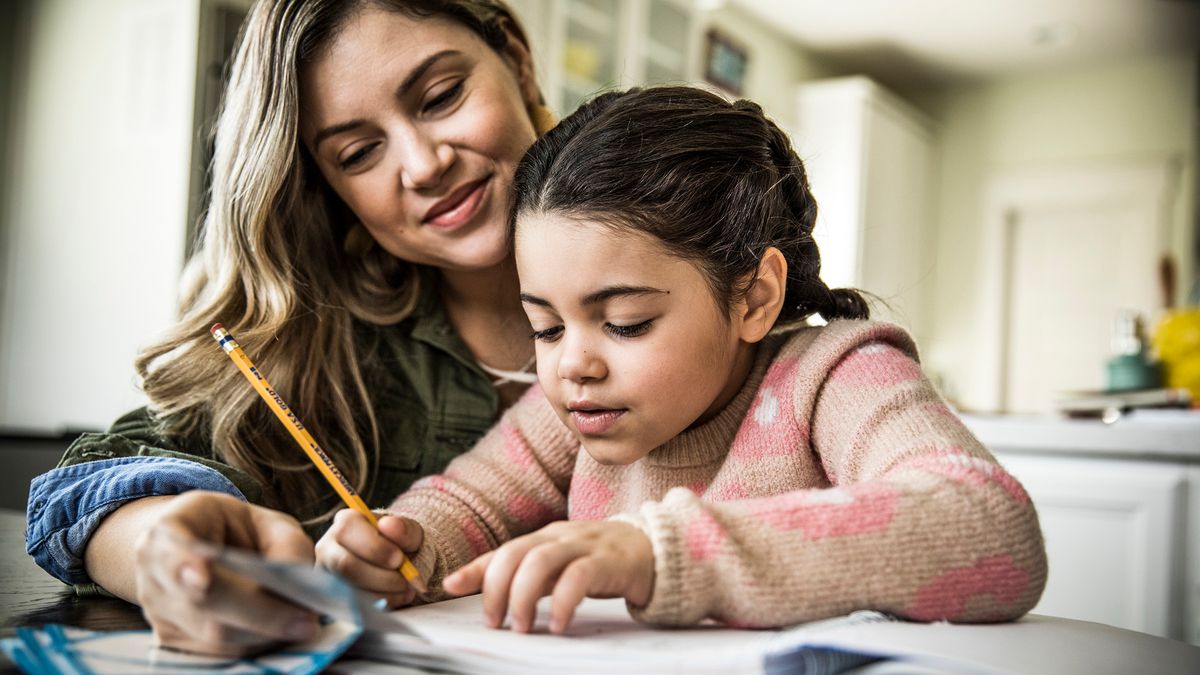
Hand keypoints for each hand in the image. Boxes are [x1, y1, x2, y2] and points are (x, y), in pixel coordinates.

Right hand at [127, 491, 318, 656]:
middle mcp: (153, 576)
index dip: (185, 567)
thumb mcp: (267, 521)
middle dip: (259, 615)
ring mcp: (159, 614)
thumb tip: (301, 592)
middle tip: (306, 621)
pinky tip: (279, 630)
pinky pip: (220, 655)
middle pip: (203, 605)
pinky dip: (256, 644)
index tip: (202, 580)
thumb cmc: (239, 530)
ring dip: (264, 634)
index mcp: (169, 532)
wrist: (202, 546)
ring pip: (215, 638)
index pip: (171, 553)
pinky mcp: (173, 644)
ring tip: (301, 623)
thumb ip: (287, 547)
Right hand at [315, 509, 424, 607]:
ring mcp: (326, 573)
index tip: (399, 559)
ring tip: (405, 589)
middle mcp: (328, 546)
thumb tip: (389, 525)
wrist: (397, 564)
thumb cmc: (400, 544)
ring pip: (347, 589)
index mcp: (345, 522)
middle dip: (380, 577)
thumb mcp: (409, 533)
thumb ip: (404, 528)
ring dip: (382, 593)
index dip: (375, 548)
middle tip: (404, 580)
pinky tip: (397, 597)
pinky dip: (379, 604)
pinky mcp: (331, 595)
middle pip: (345, 565)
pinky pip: (351, 606)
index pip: (348, 531)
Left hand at [442, 520, 653, 633]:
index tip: (449, 586)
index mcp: (544, 537)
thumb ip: (524, 577)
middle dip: (497, 587)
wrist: (655, 549)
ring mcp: (584, 545)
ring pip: (541, 560)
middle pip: (515, 552)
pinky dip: (564, 601)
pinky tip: (560, 623)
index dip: (475, 568)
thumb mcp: (559, 566)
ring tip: (522, 626)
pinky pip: (579, 576)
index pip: (502, 550)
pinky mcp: (608, 560)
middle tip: (495, 621)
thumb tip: (478, 593)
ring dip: (524, 596)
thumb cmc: (600, 561)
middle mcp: (559, 536)